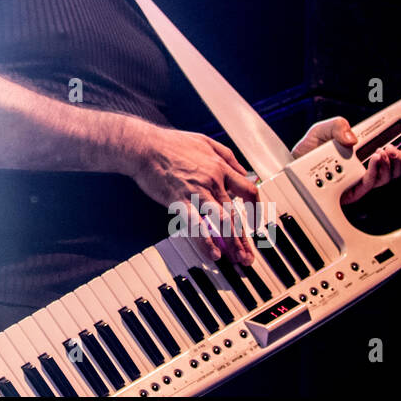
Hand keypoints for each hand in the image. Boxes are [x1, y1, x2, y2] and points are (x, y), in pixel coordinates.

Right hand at [128, 123, 260, 264]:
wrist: (144, 146)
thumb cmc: (171, 143)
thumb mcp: (205, 141)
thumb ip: (227, 155)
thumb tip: (242, 169)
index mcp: (220, 167)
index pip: (248, 190)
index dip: (256, 208)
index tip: (256, 221)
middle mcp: (213, 181)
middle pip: (236, 213)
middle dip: (245, 237)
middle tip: (248, 255)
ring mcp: (197, 192)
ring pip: (223, 221)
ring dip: (233, 242)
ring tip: (238, 258)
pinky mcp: (180, 201)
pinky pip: (197, 225)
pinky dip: (206, 241)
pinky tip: (213, 253)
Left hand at [291, 116, 400, 204]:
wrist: (290, 168)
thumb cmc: (307, 151)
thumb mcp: (321, 130)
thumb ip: (337, 125)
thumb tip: (352, 137)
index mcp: (358, 151)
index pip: (385, 148)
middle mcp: (362, 166)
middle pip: (391, 166)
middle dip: (399, 157)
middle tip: (396, 147)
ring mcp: (358, 179)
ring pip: (384, 177)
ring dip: (390, 165)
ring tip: (385, 152)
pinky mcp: (351, 191)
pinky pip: (368, 184)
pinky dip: (376, 172)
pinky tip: (375, 161)